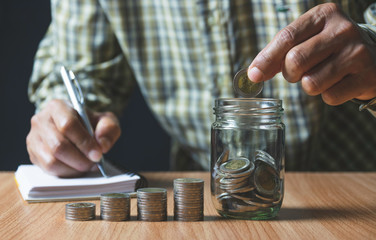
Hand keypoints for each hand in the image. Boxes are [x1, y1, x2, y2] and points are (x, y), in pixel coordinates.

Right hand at [26, 99, 120, 176]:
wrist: (77, 127)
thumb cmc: (90, 123)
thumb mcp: (105, 120)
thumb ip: (109, 129)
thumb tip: (102, 145)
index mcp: (57, 107)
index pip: (68, 125)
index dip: (84, 142)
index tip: (97, 154)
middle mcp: (41, 120)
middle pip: (58, 146)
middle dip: (80, 159)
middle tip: (94, 163)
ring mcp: (34, 138)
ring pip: (52, 160)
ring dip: (73, 168)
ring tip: (87, 165)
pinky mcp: (33, 153)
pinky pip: (48, 169)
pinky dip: (66, 172)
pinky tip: (77, 168)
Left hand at [248, 3, 375, 104]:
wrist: (373, 57)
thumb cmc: (330, 48)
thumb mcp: (307, 39)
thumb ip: (280, 52)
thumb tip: (254, 74)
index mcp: (324, 15)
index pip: (287, 37)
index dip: (266, 59)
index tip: (254, 75)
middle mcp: (342, 30)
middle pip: (295, 60)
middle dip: (289, 74)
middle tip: (297, 73)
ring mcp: (357, 53)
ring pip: (310, 83)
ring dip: (308, 85)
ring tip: (321, 75)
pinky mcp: (366, 77)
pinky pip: (329, 97)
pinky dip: (327, 95)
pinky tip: (338, 83)